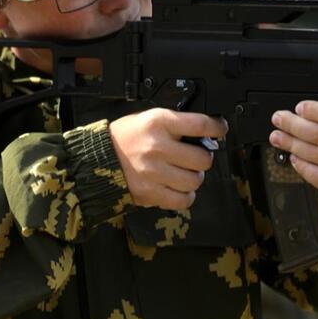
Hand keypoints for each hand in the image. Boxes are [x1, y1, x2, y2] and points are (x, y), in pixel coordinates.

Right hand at [109, 108, 227, 210]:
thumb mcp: (148, 119)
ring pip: (195, 180)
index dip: (216, 128)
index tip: (220, 130)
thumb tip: (206, 135)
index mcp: (158, 122)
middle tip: (195, 158)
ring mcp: (153, 172)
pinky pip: (182, 200)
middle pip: (203, 158)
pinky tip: (179, 188)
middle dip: (204, 158)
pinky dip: (186, 196)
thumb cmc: (125, 137)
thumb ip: (175, 125)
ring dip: (194, 178)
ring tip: (185, 173)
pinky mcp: (149, 192)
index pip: (200, 124)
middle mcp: (157, 147)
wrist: (98, 158)